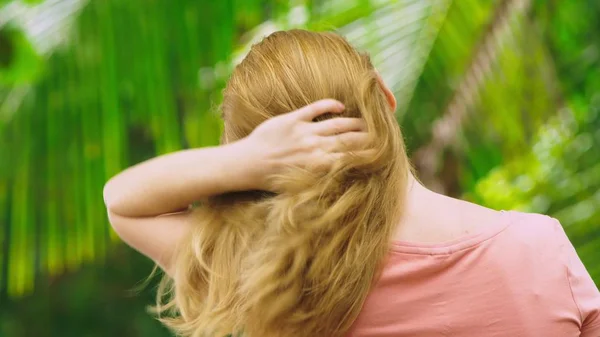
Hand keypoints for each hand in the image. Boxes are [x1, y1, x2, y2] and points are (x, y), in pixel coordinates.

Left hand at [243, 99, 370, 190]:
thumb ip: (320, 179)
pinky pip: (316, 108)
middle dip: (368, 136)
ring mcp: (303, 132)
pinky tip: (340, 105)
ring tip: (365, 121)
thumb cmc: (272, 180)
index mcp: (318, 167)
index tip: (381, 151)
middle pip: (349, 139)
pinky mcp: (292, 120)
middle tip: (380, 134)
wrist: (246, 165)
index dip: (368, 153)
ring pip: (337, 123)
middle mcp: (314, 149)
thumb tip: (342, 178)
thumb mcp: (299, 186)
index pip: (351, 157)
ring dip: (354, 121)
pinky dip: (330, 104)